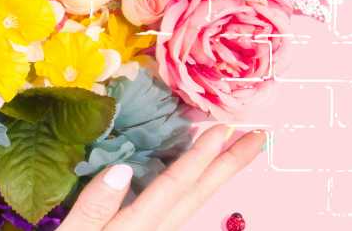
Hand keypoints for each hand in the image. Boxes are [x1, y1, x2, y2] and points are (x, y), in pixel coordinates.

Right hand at [57, 125, 265, 230]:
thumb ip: (94, 207)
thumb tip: (122, 169)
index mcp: (134, 228)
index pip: (173, 187)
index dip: (199, 157)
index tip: (223, 130)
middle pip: (197, 196)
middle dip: (228, 165)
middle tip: (257, 139)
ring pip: (193, 204)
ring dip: (217, 176)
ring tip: (233, 153)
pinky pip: (180, 211)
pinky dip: (196, 191)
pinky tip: (198, 181)